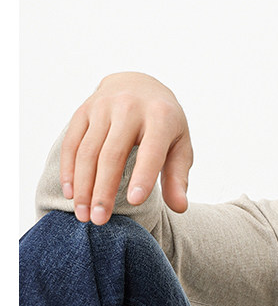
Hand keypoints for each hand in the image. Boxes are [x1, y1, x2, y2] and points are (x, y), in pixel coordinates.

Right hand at [60, 72, 193, 224]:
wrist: (140, 84)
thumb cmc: (164, 125)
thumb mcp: (180, 146)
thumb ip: (178, 177)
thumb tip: (180, 207)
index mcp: (161, 117)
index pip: (151, 150)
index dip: (143, 175)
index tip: (136, 202)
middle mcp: (130, 108)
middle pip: (112, 154)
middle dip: (104, 190)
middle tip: (99, 221)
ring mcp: (103, 107)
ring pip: (87, 151)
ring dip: (83, 186)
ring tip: (84, 215)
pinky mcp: (83, 111)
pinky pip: (72, 143)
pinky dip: (69, 170)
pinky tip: (70, 194)